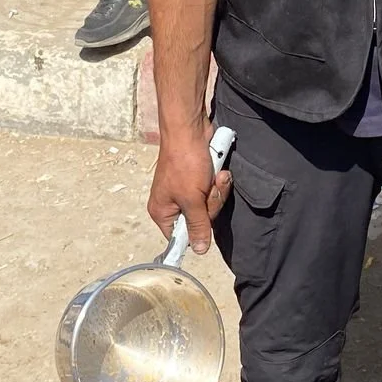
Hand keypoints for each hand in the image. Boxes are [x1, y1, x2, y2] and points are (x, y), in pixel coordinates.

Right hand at [146, 127, 232, 253]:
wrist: (191, 130)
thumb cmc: (184, 162)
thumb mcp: (192, 199)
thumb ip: (198, 226)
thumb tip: (199, 251)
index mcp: (162, 212)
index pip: (180, 237)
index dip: (196, 231)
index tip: (203, 218)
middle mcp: (172, 204)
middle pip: (199, 221)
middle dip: (211, 204)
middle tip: (209, 189)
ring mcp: (186, 191)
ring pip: (209, 205)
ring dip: (217, 190)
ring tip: (215, 176)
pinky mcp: (198, 180)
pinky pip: (213, 191)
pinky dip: (218, 182)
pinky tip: (218, 171)